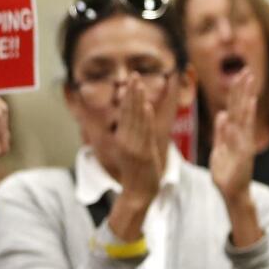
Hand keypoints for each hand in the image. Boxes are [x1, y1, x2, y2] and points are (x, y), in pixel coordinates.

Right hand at [112, 75, 163, 204]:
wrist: (138, 193)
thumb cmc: (139, 173)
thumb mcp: (134, 151)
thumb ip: (136, 134)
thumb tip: (141, 117)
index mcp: (123, 138)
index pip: (127, 112)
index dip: (130, 96)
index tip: (133, 81)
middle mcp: (126, 140)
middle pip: (129, 112)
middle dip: (132, 93)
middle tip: (134, 75)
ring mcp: (134, 147)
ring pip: (136, 119)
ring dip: (137, 100)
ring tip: (138, 84)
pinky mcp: (142, 154)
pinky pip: (144, 133)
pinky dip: (144, 119)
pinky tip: (145, 106)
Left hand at [210, 69, 258, 204]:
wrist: (231, 192)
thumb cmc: (226, 170)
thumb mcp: (220, 148)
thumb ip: (221, 132)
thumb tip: (222, 115)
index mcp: (235, 133)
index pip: (237, 108)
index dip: (239, 91)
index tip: (241, 73)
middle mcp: (241, 137)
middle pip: (242, 110)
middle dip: (244, 91)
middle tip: (248, 71)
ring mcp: (241, 147)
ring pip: (242, 123)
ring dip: (244, 106)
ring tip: (247, 90)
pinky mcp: (239, 159)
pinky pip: (233, 143)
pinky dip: (231, 131)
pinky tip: (229, 119)